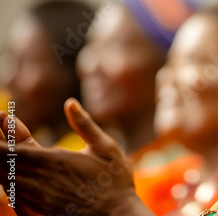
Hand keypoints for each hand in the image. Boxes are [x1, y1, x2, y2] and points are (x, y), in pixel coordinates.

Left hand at [0, 98, 152, 215]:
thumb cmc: (115, 182)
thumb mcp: (106, 148)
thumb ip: (85, 125)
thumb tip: (70, 103)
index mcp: (55, 161)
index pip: (13, 147)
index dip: (4, 133)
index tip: (2, 117)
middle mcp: (40, 181)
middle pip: (4, 162)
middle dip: (1, 146)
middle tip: (4, 135)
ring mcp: (36, 199)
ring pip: (6, 179)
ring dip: (4, 164)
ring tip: (9, 149)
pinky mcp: (37, 212)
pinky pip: (14, 195)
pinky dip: (10, 181)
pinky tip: (16, 173)